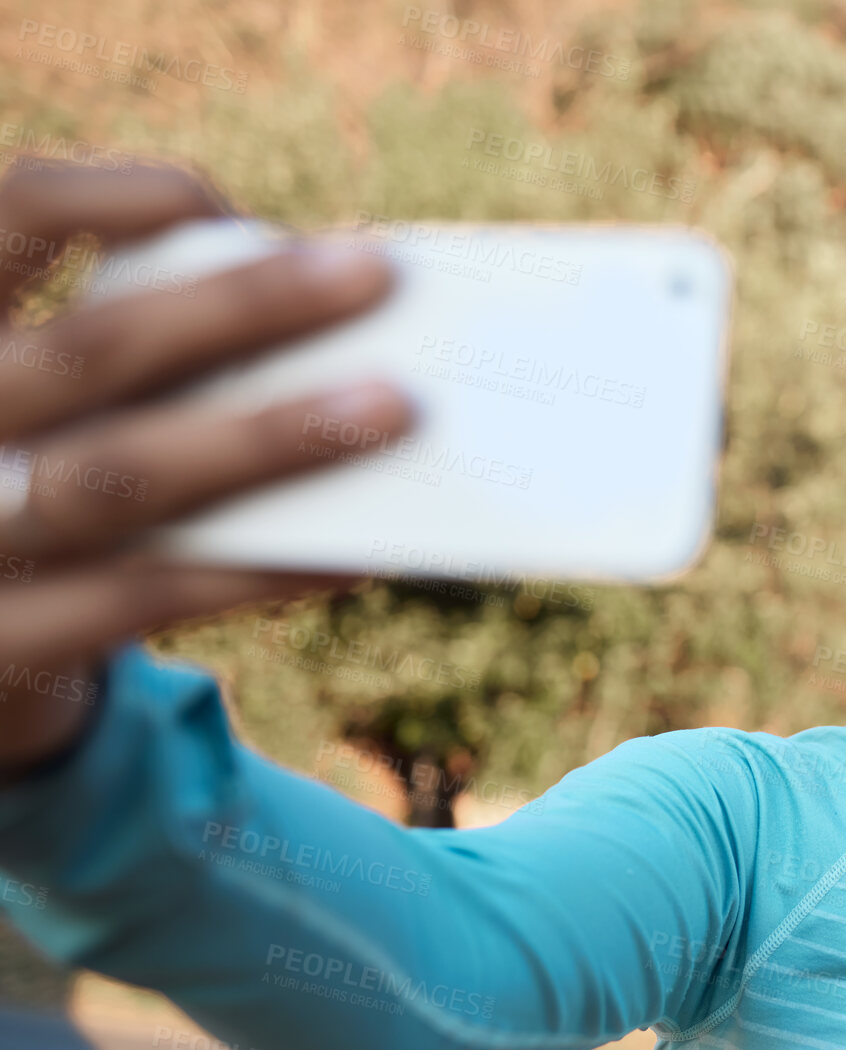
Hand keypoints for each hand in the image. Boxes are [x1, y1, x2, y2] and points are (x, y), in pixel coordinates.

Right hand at [0, 159, 415, 779]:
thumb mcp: (45, 405)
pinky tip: (351, 554)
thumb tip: (319, 310)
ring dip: (269, 437)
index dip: (105, 198)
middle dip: (242, 306)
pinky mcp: (0, 643)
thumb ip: (126, 357)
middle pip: (92, 348)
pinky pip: (143, 596)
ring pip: (124, 475)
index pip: (4, 213)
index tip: (212, 202)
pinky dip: (256, 570)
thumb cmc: (31, 483)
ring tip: (394, 407)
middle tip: (376, 274)